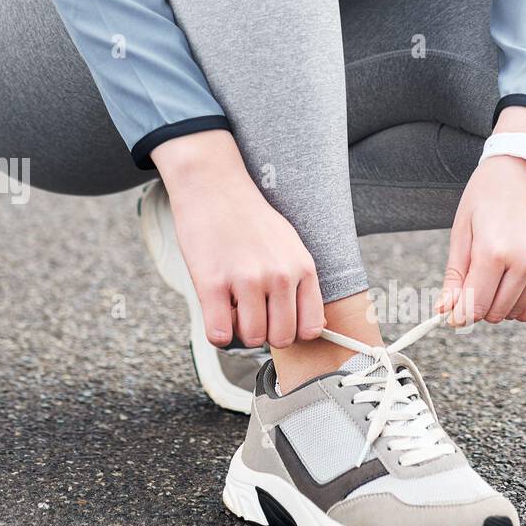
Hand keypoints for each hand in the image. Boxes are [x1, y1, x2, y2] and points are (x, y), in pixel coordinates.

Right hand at [152, 131, 323, 348]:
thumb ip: (302, 282)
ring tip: (233, 308)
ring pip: (251, 339)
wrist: (214, 186)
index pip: (311, 328)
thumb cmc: (251, 219)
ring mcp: (246, 280)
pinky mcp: (212, 283)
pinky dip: (217, 333)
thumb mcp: (291, 245)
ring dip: (240, 331)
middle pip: (281, 338)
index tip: (278, 320)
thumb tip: (314, 326)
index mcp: (302, 268)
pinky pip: (220, 334)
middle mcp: (279, 276)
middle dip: (265, 333)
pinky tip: (216, 314)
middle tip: (252, 314)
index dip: (293, 331)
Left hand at [438, 108, 525, 324]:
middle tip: (474, 286)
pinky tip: (519, 299)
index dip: (459, 315)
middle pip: (496, 312)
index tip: (452, 313)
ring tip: (495, 280)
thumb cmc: (487, 194)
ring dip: (502, 305)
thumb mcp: (463, 229)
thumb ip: (455, 274)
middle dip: (479, 307)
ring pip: (519, 311)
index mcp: (493, 251)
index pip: (475, 306)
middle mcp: (525, 260)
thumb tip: (445, 312)